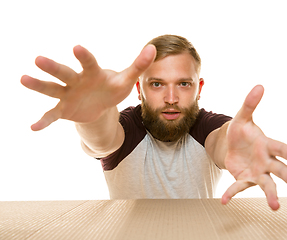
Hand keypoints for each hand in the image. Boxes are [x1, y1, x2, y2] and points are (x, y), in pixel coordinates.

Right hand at [21, 44, 155, 130]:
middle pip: (64, 73)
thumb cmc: (112, 88)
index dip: (84, 56)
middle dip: (53, 67)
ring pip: (52, 89)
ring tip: (23, 78)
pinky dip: (43, 120)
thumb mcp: (125, 80)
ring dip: (38, 85)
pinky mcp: (64, 109)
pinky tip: (33, 127)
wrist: (100, 104)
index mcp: (92, 72)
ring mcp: (68, 95)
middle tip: (38, 59)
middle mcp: (76, 81)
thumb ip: (139, 66)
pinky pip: (52, 114)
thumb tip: (153, 48)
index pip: (89, 63)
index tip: (77, 47)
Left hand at [221, 85, 286, 209]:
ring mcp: (257, 171)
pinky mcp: (244, 178)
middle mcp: (266, 160)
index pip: (282, 149)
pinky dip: (232, 193)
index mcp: (267, 144)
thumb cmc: (241, 131)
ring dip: (270, 195)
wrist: (230, 144)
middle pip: (281, 170)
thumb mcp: (242, 117)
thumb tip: (259, 85)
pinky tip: (224, 201)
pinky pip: (239, 187)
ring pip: (266, 184)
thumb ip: (249, 104)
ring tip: (276, 207)